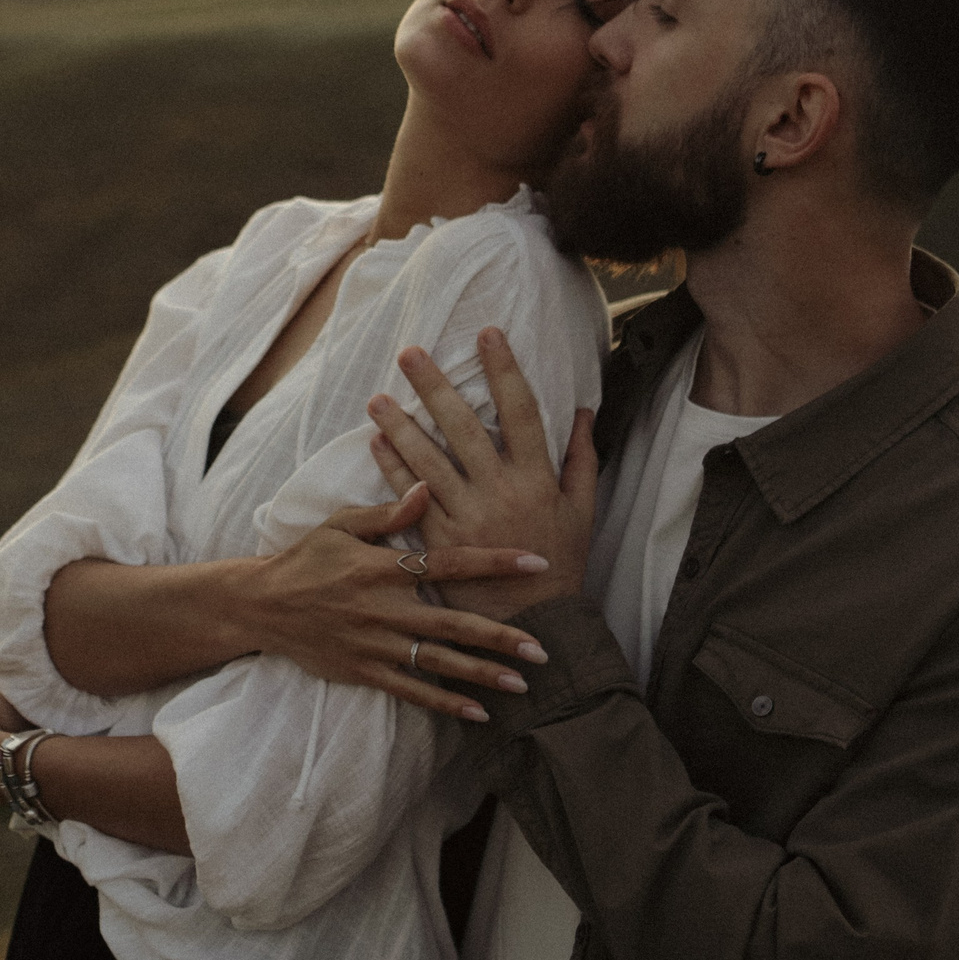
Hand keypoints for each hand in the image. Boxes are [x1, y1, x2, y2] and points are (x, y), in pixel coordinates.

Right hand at [233, 483, 553, 721]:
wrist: (261, 606)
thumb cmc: (306, 559)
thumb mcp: (341, 525)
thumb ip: (388, 513)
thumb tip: (428, 486)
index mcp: (382, 567)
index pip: (448, 562)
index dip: (493, 562)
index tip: (536, 562)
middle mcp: (384, 608)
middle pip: (453, 623)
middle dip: (500, 637)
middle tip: (543, 649)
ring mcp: (375, 644)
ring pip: (438, 662)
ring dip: (482, 675)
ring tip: (522, 685)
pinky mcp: (365, 671)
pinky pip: (412, 691)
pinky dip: (446, 703)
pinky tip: (479, 714)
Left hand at [367, 326, 598, 616]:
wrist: (536, 626)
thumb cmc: (562, 564)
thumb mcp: (583, 510)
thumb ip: (582, 459)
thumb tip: (583, 411)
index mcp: (538, 478)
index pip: (522, 411)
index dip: (505, 369)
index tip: (488, 333)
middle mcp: (500, 491)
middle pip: (463, 428)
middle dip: (434, 387)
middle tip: (408, 352)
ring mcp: (467, 517)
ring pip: (427, 461)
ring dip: (399, 425)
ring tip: (376, 396)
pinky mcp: (439, 543)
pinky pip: (409, 499)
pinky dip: (392, 469)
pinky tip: (375, 443)